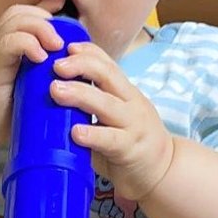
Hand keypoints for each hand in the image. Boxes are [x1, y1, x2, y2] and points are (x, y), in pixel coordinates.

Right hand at [0, 6, 62, 148]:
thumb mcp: (25, 90)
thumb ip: (40, 76)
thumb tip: (72, 75)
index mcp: (5, 48)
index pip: (24, 15)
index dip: (46, 14)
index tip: (70, 27)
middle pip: (21, 13)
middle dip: (46, 20)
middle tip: (64, 42)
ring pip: (16, 21)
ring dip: (41, 29)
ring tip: (56, 46)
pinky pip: (8, 44)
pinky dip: (27, 44)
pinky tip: (40, 57)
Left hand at [51, 41, 174, 200]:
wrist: (163, 171)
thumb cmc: (130, 141)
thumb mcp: (115, 115)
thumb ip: (93, 105)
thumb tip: (53, 92)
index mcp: (125, 93)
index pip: (108, 64)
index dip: (88, 53)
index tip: (67, 47)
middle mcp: (131, 103)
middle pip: (107, 76)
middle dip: (81, 66)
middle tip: (56, 66)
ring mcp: (133, 125)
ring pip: (106, 104)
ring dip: (80, 94)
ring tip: (56, 90)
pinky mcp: (130, 149)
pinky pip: (110, 139)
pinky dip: (93, 134)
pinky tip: (76, 132)